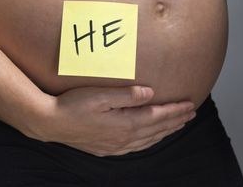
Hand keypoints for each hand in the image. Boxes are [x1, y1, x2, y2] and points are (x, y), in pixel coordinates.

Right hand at [40, 85, 195, 156]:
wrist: (50, 123)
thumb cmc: (73, 105)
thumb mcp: (100, 95)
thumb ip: (126, 94)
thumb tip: (149, 93)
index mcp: (125, 123)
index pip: (157, 116)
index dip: (175, 111)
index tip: (190, 105)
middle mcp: (123, 138)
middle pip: (156, 129)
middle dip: (176, 121)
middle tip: (191, 114)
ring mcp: (115, 146)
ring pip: (148, 139)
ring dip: (165, 132)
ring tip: (177, 125)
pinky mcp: (106, 148)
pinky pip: (136, 147)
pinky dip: (149, 141)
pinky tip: (151, 138)